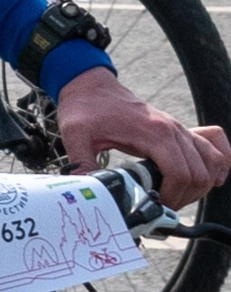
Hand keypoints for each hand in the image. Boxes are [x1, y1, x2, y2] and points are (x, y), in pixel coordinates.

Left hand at [52, 67, 230, 209]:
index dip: (172, 196)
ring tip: (176, 196)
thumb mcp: (76, 136)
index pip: (180, 173)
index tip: (154, 205)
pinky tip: (209, 178)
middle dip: (184, 197)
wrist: (91, 86)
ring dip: (200, 185)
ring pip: (211, 162)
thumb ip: (81, 164)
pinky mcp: (179, 130)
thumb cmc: (86, 108)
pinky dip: (218, 163)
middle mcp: (173, 130)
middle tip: (162, 205)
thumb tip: (87, 191)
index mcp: (153, 133)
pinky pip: (213, 145)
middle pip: (199, 173)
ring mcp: (179, 129)